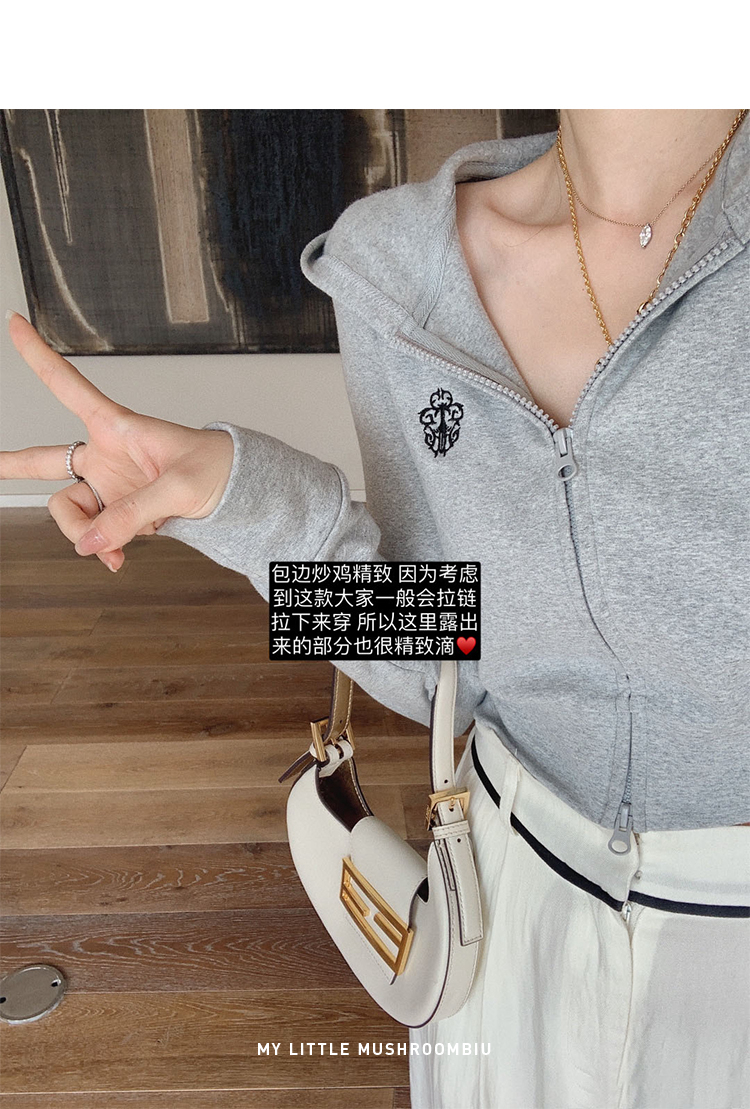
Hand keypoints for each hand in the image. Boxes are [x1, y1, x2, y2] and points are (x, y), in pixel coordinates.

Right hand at [0, 313, 234, 570]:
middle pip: (45, 461)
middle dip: (13, 464)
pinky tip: (119, 559)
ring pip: (69, 511)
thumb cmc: (217, 469)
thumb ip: (134, 514)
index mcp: (118, 427)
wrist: (240, 495)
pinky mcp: (119, 512)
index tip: (15, 324)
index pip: (70, 388)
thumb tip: (92, 544)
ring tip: (116, 550)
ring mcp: (110, 485)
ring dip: (85, 534)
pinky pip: (93, 535)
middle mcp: (105, 455)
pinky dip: (103, 549)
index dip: (40, 358)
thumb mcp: (180, 488)